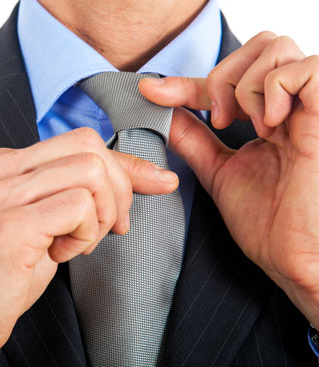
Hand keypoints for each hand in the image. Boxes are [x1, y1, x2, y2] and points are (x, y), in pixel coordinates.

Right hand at [0, 127, 178, 366]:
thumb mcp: (43, 224)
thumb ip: (78, 193)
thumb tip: (144, 176)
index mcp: (4, 164)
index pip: (80, 142)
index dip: (123, 165)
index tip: (153, 184)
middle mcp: (0, 170)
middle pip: (89, 147)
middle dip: (119, 188)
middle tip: (109, 228)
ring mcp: (2, 194)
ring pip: (90, 171)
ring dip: (101, 213)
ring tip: (78, 243)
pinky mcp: (11, 224)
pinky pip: (79, 205)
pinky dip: (85, 233)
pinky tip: (61, 254)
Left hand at [140, 32, 318, 324]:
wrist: (294, 260)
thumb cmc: (267, 223)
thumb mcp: (218, 171)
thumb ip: (193, 139)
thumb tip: (162, 111)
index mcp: (273, 118)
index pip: (230, 76)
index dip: (187, 81)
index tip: (152, 93)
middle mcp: (294, 107)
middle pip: (262, 45)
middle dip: (224, 76)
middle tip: (219, 120)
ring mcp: (311, 110)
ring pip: (278, 49)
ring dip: (245, 84)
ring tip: (245, 127)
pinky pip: (305, 71)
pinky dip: (273, 89)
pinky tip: (268, 125)